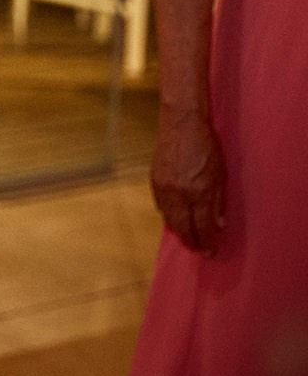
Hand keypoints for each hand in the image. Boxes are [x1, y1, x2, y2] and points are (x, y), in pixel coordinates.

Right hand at [152, 104, 225, 254]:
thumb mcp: (221, 174)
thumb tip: (219, 224)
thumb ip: (219, 201)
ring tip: (187, 238)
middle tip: (198, 250)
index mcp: (199, 191)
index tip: (210, 251)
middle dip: (192, 241)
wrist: (181, 124)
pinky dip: (168, 215)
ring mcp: (164, 187)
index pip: (202, 226)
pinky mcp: (154, 180)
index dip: (207, 241)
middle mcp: (180, 193)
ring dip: (179, 231)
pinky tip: (174, 218)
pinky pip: (160, 206)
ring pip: (169, 219)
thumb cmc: (206, 146)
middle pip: (183, 227)